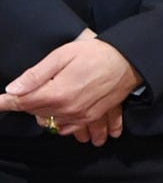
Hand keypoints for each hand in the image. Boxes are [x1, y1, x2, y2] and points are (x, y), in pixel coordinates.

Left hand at [0, 30, 141, 143]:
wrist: (129, 61)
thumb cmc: (95, 53)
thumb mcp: (62, 55)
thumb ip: (36, 74)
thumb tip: (12, 89)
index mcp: (57, 94)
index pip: (22, 103)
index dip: (5, 102)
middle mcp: (67, 110)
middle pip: (36, 113)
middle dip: (29, 103)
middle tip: (30, 90)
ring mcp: (81, 117)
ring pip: (51, 122)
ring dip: (45, 114)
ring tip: (47, 101)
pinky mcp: (92, 118)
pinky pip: (70, 129)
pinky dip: (62, 124)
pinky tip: (62, 116)